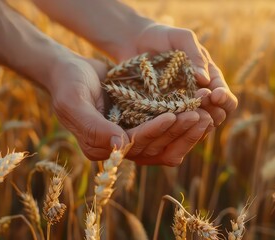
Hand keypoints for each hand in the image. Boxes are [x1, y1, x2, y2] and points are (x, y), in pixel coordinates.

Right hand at [48, 56, 211, 165]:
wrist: (72, 72)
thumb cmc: (68, 83)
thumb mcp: (73, 102)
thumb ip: (92, 126)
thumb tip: (121, 145)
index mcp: (99, 147)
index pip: (132, 144)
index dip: (153, 131)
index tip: (173, 115)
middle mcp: (117, 149)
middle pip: (153, 148)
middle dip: (177, 132)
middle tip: (200, 114)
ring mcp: (131, 140)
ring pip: (165, 146)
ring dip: (186, 132)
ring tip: (206, 114)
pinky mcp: (142, 129)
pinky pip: (167, 136)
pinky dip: (184, 128)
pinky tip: (200, 113)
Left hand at [118, 24, 237, 125]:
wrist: (133, 43)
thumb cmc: (162, 37)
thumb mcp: (181, 38)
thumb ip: (195, 55)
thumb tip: (205, 80)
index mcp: (209, 79)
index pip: (225, 97)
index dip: (224, 99)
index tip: (214, 95)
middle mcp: (198, 97)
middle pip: (215, 116)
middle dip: (212, 113)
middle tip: (200, 103)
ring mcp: (180, 108)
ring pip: (195, 126)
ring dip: (194, 123)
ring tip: (185, 114)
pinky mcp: (161, 114)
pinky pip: (171, 127)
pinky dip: (173, 128)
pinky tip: (167, 122)